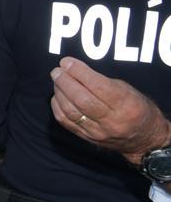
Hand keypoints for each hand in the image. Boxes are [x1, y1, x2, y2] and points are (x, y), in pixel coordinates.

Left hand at [52, 57, 170, 164]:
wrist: (144, 139)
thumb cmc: (136, 109)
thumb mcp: (128, 91)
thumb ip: (103, 81)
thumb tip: (74, 69)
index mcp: (126, 105)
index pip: (98, 87)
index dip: (79, 72)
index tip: (67, 62)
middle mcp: (112, 121)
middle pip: (81, 100)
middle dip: (65, 82)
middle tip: (57, 71)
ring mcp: (98, 132)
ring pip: (70, 111)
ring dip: (59, 92)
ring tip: (57, 80)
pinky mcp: (87, 138)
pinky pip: (65, 121)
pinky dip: (57, 106)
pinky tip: (58, 95)